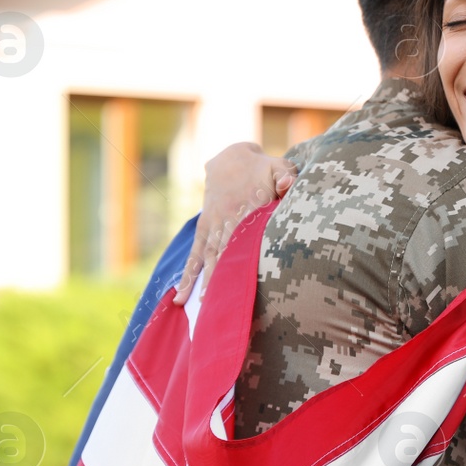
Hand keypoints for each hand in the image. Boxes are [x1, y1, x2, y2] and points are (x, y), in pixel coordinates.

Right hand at [173, 143, 296, 304]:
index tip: (238, 284)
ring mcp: (212, 226)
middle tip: (216, 307)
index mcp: (246, 208)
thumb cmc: (262, 168)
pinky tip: (179, 297)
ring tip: (197, 308)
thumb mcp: (278, 166)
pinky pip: (195, 255)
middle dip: (220, 280)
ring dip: (202, 282)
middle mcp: (226, 221)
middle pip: (224, 255)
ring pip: (208, 258)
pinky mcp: (204, 230)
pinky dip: (188, 275)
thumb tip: (286, 186)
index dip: (240, 261)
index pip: (243, 239)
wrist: (231, 158)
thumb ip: (285, 175)